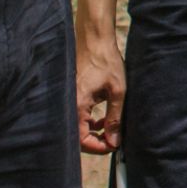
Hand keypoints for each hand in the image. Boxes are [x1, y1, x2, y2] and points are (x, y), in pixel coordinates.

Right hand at [76, 36, 125, 153]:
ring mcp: (69, 100)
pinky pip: (78, 117)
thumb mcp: (117, 90)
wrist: (95, 40)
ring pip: (78, 127)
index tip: (113, 145)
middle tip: (112, 140)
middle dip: (95, 142)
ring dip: (93, 132)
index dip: (98, 147)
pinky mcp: (72, 96)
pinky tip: (102, 118)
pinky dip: (89, 122)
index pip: (82, 140)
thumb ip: (115, 117)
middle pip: (78, 137)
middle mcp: (69, 105)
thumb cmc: (106, 61)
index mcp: (77, 105)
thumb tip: (114, 140)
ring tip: (110, 128)